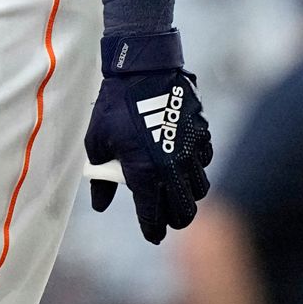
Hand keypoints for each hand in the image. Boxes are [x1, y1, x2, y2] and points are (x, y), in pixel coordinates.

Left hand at [84, 30, 212, 243]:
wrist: (143, 69)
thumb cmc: (115, 104)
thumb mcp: (97, 141)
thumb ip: (101, 176)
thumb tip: (100, 203)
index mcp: (145, 172)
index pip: (152, 213)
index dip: (151, 229)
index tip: (151, 235)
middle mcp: (173, 167)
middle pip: (184, 210)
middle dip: (175, 219)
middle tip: (165, 219)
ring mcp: (192, 151)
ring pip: (199, 189)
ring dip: (188, 196)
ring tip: (175, 194)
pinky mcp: (203, 134)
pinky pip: (205, 163)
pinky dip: (196, 169)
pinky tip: (184, 165)